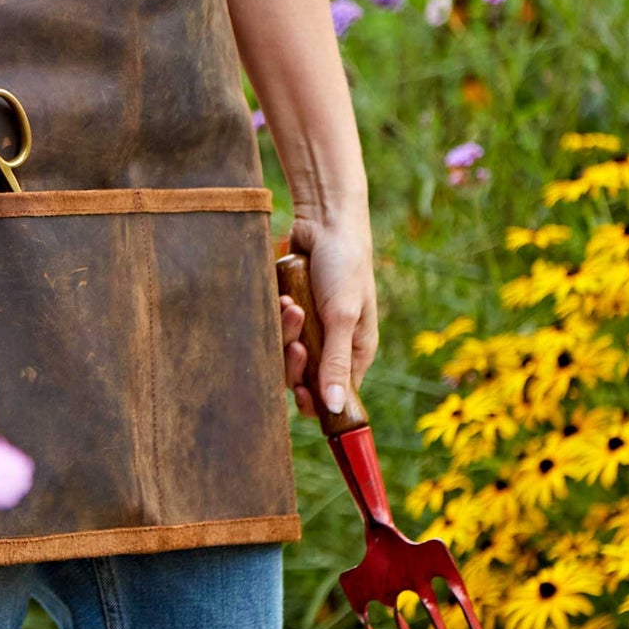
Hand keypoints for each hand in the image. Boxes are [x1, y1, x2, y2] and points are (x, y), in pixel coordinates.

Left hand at [277, 208, 376, 419]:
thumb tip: (338, 408)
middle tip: (297, 343)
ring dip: (284, 333)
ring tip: (291, 307)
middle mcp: (332, 343)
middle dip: (294, 361)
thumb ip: (336, 362)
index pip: (333, 395)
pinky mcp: (288, 311)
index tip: (299, 392)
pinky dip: (276, 316)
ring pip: (283, 353)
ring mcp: (308, 327)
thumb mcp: (343, 315)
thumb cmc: (345, 265)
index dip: (314, 399)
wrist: (324, 220)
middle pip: (302, 378)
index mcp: (356, 351)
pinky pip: (272, 329)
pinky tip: (283, 297)